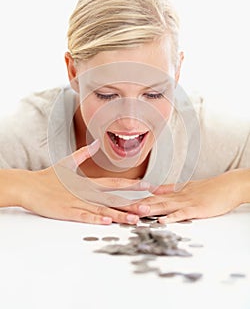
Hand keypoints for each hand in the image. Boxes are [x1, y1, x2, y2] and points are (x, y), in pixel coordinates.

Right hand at [18, 140, 149, 224]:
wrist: (29, 186)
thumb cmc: (49, 176)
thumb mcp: (67, 162)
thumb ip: (84, 153)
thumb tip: (96, 142)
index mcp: (88, 182)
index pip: (114, 183)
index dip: (132, 184)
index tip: (148, 185)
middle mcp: (86, 192)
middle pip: (113, 198)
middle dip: (132, 202)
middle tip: (149, 207)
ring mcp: (78, 202)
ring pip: (102, 210)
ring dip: (119, 214)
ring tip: (135, 219)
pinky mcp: (67, 212)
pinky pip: (84, 216)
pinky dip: (95, 219)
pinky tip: (107, 222)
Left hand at [123, 169, 249, 222]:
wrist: (226, 186)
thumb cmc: (208, 188)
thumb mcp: (185, 187)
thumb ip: (169, 189)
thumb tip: (154, 189)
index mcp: (173, 192)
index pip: (151, 195)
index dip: (135, 198)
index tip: (121, 201)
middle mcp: (176, 196)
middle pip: (153, 200)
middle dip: (136, 205)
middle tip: (121, 208)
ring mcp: (185, 202)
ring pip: (164, 206)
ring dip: (150, 209)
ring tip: (135, 212)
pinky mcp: (195, 209)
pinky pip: (182, 214)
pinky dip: (172, 217)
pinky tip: (162, 221)